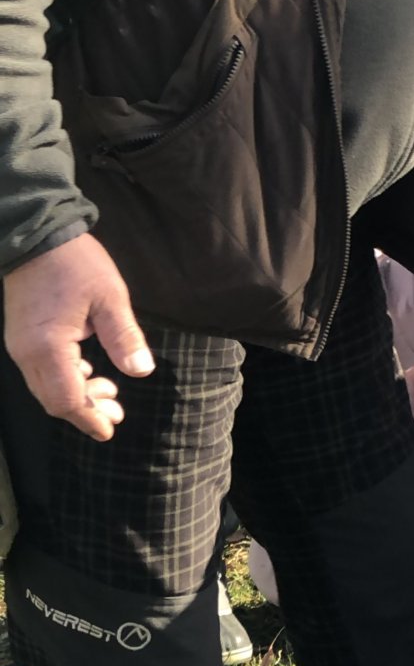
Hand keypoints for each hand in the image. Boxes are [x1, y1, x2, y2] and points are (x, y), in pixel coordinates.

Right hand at [3, 233, 153, 440]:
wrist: (36, 235)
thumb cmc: (76, 264)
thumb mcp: (109, 297)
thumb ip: (124, 337)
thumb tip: (141, 370)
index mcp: (48, 348)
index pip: (67, 399)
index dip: (89, 418)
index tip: (110, 429)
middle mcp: (27, 354)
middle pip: (52, 399)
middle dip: (85, 410)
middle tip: (117, 410)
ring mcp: (19, 346)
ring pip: (44, 387)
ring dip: (75, 395)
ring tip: (109, 390)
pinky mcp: (20, 337)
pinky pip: (40, 371)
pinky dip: (64, 379)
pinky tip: (87, 369)